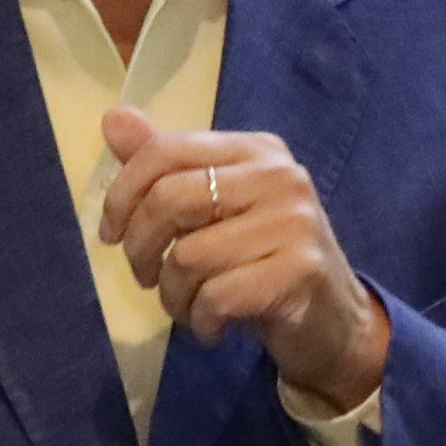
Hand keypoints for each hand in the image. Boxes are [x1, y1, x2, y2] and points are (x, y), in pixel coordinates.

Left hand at [99, 104, 389, 413]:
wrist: (334, 323)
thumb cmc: (263, 263)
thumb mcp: (215, 211)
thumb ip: (167, 168)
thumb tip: (113, 118)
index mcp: (256, 150)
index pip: (167, 151)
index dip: (122, 194)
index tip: (111, 235)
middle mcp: (280, 176)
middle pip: (169, 200)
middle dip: (140, 248)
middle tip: (147, 277)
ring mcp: (295, 222)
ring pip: (189, 257)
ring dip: (172, 297)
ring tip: (188, 308)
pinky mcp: (301, 271)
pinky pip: (217, 296)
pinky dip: (201, 321)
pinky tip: (214, 328)